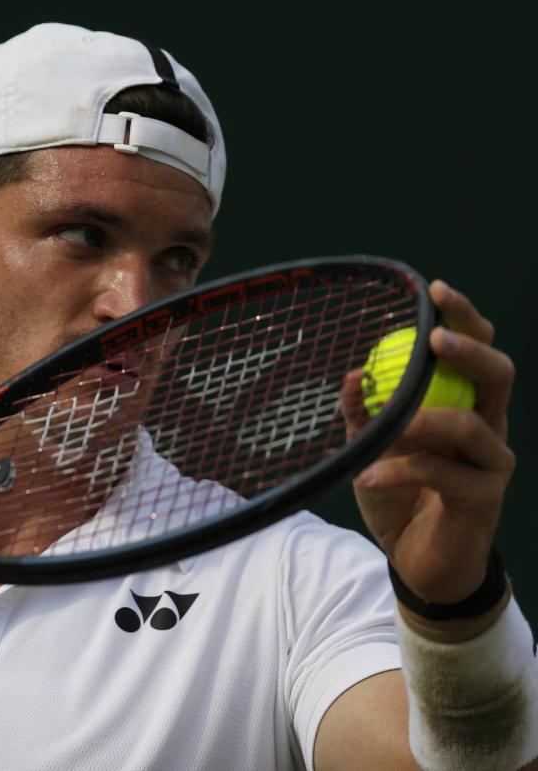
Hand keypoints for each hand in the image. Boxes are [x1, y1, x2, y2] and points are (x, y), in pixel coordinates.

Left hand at [342, 280, 514, 604]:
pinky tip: (368, 477)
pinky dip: (400, 470)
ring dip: (421, 423)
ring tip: (383, 433)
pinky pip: (442, 473)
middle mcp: (489, 427)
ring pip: (470, 426)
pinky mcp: (483, 497)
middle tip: (436, 338)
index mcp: (466, 406)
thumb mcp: (370, 450)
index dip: (463, 319)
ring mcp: (492, 463)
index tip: (435, 291)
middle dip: (470, 349)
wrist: (417, 560)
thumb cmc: (398, 495)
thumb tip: (352, 373)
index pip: (476, 352)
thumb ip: (363, 414)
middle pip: (498, 374)